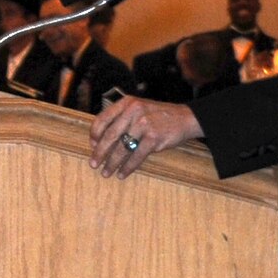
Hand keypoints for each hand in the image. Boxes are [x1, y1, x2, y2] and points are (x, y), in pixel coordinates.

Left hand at [89, 95, 203, 178]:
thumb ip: (121, 118)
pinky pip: (136, 156)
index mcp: (127, 103)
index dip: (95, 134)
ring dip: (112, 163)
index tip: (92, 145)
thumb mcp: (139, 108)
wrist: (186, 117)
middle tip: (93, 164)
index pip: (103, 118)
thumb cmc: (158, 116)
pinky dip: (128, 167)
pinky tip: (122, 174)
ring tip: (106, 172)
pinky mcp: (153, 138)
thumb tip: (98, 140)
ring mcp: (144, 124)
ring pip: (122, 148)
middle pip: (110, 135)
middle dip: (100, 152)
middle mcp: (133, 112)